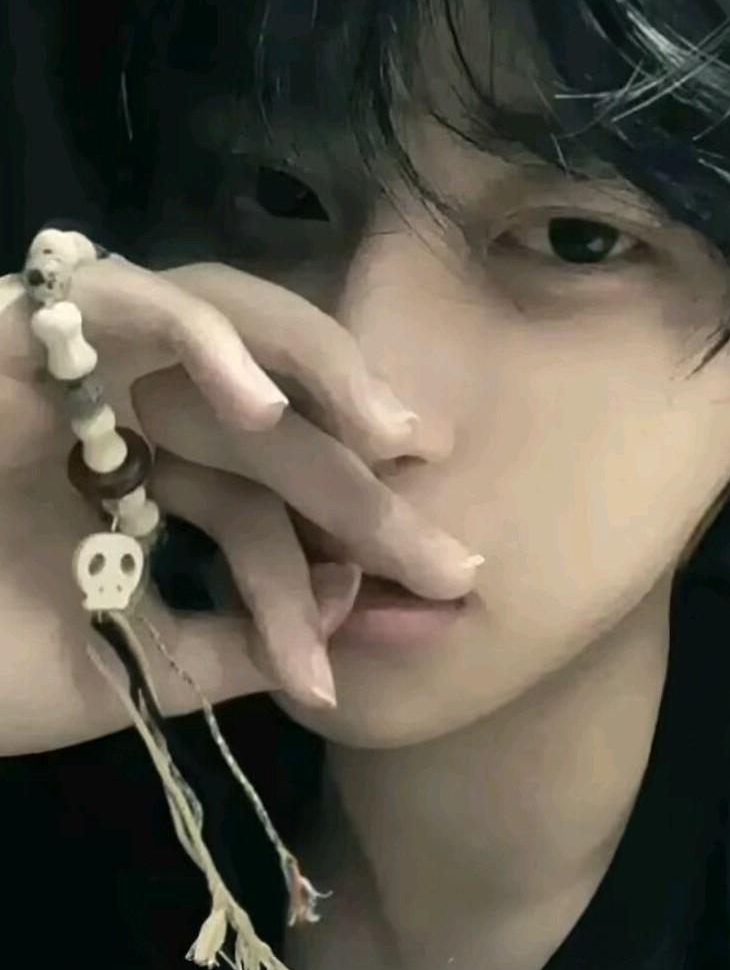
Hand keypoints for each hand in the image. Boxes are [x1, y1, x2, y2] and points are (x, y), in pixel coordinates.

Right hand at [0, 252, 480, 754]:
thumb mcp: (130, 668)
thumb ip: (234, 642)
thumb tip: (345, 611)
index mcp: (149, 480)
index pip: (267, 507)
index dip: (334, 557)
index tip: (410, 607)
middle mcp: (125, 407)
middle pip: (273, 422)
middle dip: (361, 478)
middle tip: (447, 543)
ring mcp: (76, 358)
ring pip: (224, 319)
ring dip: (311, 370)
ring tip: (389, 436)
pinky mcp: (19, 326)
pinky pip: (125, 301)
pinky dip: (197, 334)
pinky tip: (260, 402)